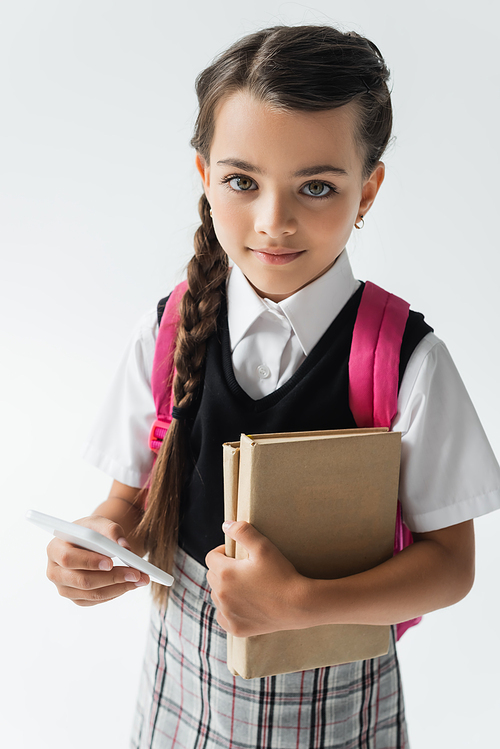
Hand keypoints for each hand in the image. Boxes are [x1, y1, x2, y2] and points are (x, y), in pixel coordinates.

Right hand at [46, 515, 149, 605]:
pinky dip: (115, 593)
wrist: (89, 542)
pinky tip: (130, 584)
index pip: (68, 559)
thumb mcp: (100, 523)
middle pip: (82, 580)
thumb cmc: (91, 531)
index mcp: (55, 548)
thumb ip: (112, 530)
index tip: (111, 562)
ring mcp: (64, 587)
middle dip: (112, 577)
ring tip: (140, 579)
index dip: (89, 562)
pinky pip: (95, 600)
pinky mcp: (75, 597)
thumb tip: (125, 548)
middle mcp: (54, 571)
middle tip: (136, 573)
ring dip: (118, 587)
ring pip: (91, 594)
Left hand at [205, 521, 306, 636]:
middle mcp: (221, 595)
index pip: (211, 557)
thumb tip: (226, 525)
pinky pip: (223, 616)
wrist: (298, 605)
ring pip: (216, 596)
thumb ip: (242, 531)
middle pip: (212, 576)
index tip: (235, 553)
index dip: (222, 552)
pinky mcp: (235, 628)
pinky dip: (228, 610)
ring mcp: (228, 614)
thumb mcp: (263, 546)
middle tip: (242, 568)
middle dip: (222, 569)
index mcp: (224, 573)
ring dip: (224, 589)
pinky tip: (243, 604)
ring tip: (244, 585)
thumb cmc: (282, 574)